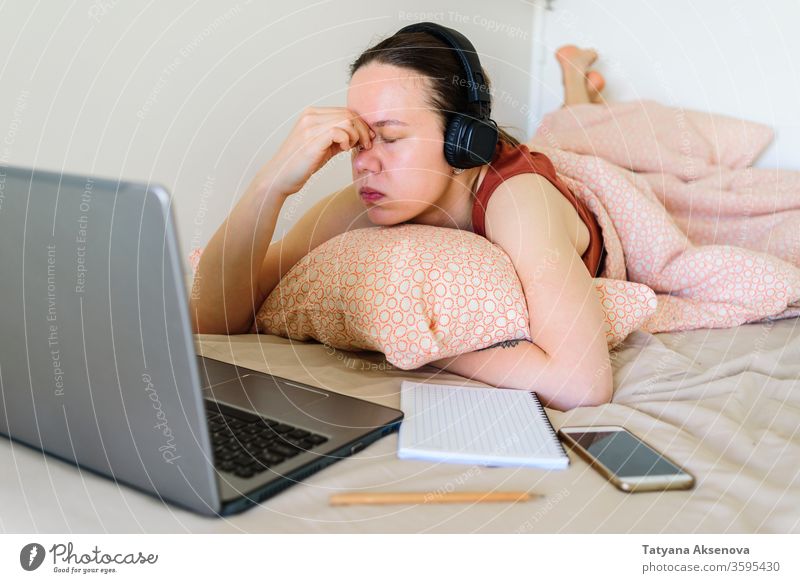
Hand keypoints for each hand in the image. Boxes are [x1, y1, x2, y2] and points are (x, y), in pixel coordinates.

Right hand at [256, 106, 373, 195]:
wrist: (279, 177)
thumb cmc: (301, 165)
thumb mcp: (323, 147)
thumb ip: (338, 138)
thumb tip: (359, 135)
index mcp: (312, 115)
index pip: (344, 111)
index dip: (360, 124)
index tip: (367, 138)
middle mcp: (310, 116)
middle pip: (348, 114)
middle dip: (362, 129)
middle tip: (367, 144)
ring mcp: (310, 126)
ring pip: (346, 120)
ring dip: (356, 136)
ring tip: (353, 148)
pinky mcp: (312, 139)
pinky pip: (339, 131)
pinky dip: (347, 140)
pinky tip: (343, 150)